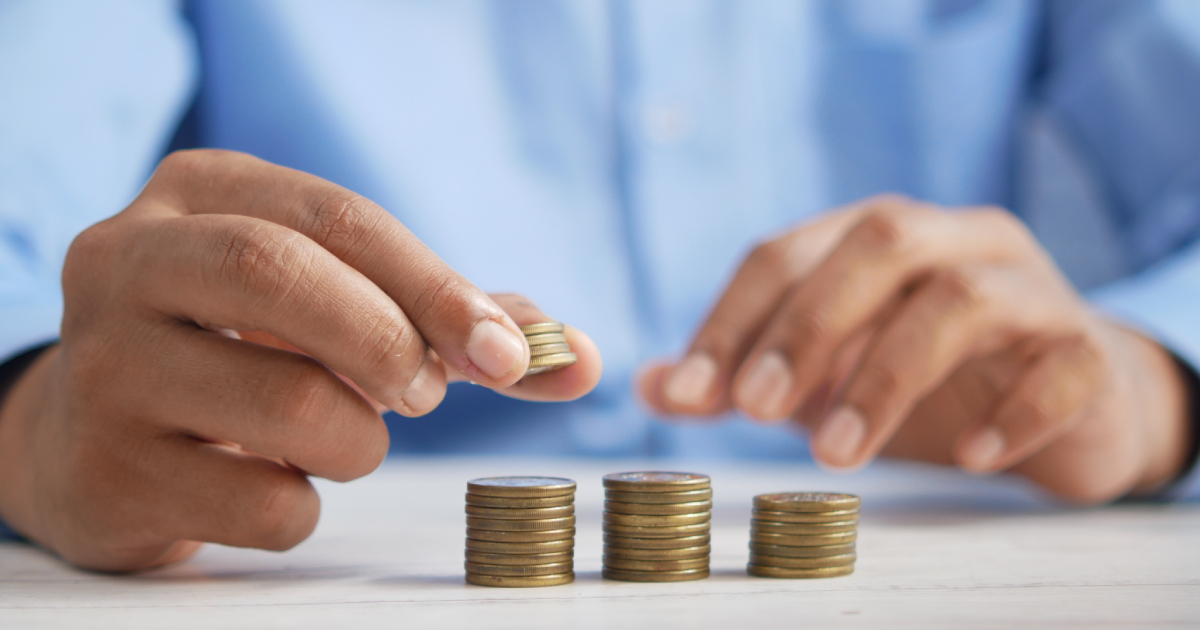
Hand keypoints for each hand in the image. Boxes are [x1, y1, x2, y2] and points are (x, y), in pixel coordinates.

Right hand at [0, 150, 600, 570]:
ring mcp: (103, 367)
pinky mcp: (105, 470)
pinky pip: (261, 503)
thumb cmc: (245, 351)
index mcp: (200, 194)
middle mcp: (130, 261)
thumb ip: (453, 320)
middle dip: (390, 342)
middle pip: (282, 276)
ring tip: (340, 436)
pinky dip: (304, 506)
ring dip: (358, 440)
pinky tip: (273, 482)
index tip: (509, 354)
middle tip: (427, 394)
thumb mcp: (332, 301)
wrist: (95, 435)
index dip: (437, 286)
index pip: (338, 218)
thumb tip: (578, 358)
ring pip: (287, 405)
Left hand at [640, 196, 1189, 502]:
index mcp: (877, 237)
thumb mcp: (824, 376)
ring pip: (962, 299)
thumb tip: (649, 386)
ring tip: (837, 455)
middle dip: (807, 326)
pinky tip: (969, 457)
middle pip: (879, 243)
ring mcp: (1030, 288)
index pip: (786, 252)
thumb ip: (743, 376)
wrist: (1069, 402)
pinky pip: (1061, 366)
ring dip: (886, 376)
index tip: (688, 393)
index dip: (731, 319)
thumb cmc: (930, 380)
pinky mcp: (1088, 350)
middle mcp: (955, 241)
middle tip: (755, 409)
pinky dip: (1012, 411)